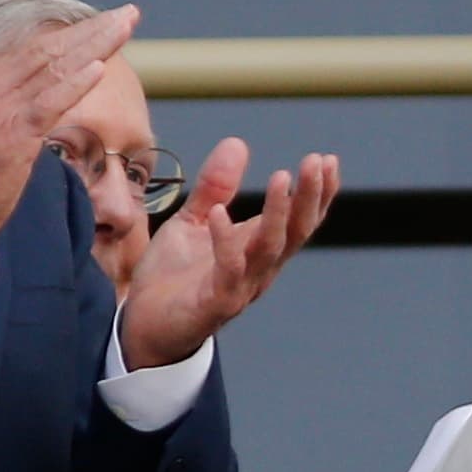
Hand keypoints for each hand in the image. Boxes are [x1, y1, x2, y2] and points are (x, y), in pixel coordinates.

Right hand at [0, 6, 142, 237]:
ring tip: (125, 26)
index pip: (42, 46)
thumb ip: (17, 102)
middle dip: (95, 28)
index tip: (110, 20)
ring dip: (95, 44)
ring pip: (57, 66)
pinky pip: (49, 104)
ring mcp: (4, 108)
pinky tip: (100, 67)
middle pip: (53, 47)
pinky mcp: (14, 135)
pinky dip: (75, 84)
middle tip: (130, 12)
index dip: (79, 31)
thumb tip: (48, 91)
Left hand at [118, 141, 340, 369]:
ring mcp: (240, 287)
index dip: (317, 193)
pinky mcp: (215, 303)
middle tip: (317, 161)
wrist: (143, 328)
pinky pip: (227, 270)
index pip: (298, 220)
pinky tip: (220, 213)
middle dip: (310, 196)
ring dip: (278, 213)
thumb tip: (238, 143)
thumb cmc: (173, 278)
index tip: (328, 160)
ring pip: (270, 248)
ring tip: (283, 177)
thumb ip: (217, 188)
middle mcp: (259, 269)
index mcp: (259, 250)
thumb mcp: (194, 221)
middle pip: (295, 231)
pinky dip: (225, 242)